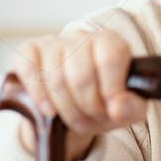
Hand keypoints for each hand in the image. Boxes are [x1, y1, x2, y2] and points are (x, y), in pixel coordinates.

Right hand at [11, 29, 146, 160]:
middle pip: (81, 75)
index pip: (110, 60)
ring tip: (77, 123)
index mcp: (111, 42)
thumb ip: (131, 108)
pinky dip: (39, 95)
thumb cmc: (105, 101)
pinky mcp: (28, 50)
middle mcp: (82, 36)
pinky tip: (49, 111)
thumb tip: (118, 109)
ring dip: (66, 110)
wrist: (75, 103)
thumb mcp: (127, 108)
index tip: (112, 112)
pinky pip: (29, 70)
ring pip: (55, 77)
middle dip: (87, 108)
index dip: (110, 91)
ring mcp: (53, 42)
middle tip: (92, 123)